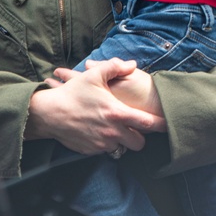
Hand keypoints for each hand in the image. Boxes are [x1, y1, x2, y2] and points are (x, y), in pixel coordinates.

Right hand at [26, 58, 165, 156]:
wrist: (48, 113)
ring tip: (118, 129)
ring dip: (124, 141)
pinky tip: (102, 132)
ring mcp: (101, 143)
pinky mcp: (91, 151)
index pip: (147, 124)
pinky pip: (107, 151)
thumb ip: (116, 67)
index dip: (160, 124)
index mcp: (117, 113)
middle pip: (139, 143)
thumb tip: (133, 64)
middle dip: (140, 136)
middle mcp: (112, 132)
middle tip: (136, 127)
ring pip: (123, 149)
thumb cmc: (72, 93)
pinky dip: (108, 144)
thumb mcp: (94, 75)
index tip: (167, 124)